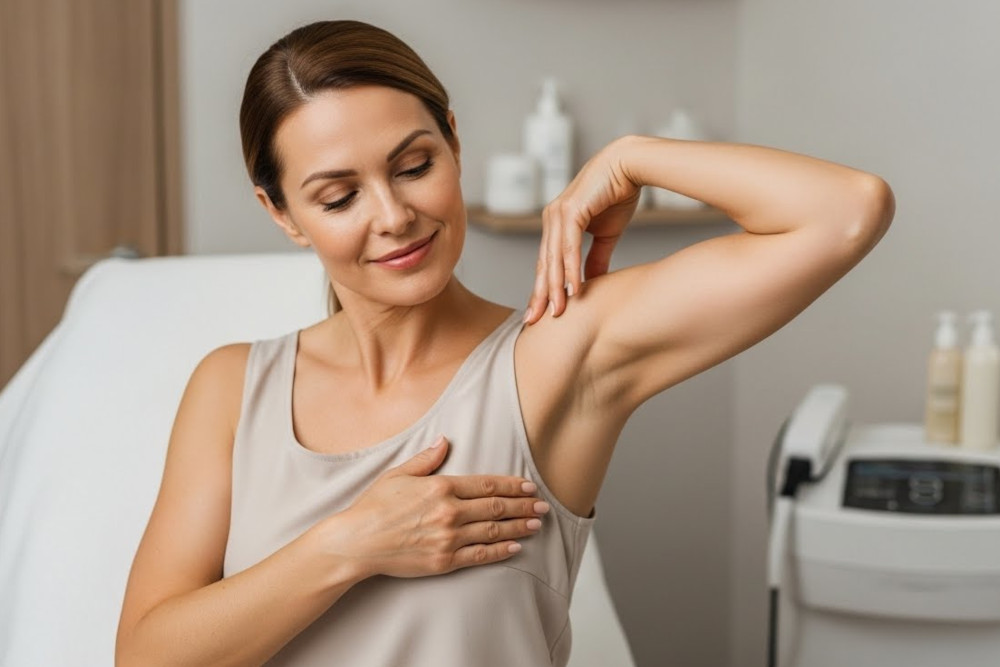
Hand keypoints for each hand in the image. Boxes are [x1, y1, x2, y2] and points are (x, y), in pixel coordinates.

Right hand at [322, 437, 548, 578]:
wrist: (357, 541)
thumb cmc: (374, 506)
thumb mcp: (399, 474)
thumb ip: (427, 459)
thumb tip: (445, 441)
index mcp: (441, 487)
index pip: (487, 485)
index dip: (512, 486)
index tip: (529, 486)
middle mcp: (449, 512)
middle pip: (496, 508)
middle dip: (523, 506)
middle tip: (543, 506)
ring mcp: (448, 538)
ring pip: (492, 531)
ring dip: (518, 527)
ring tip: (536, 525)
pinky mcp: (443, 561)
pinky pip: (479, 556)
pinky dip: (499, 551)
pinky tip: (514, 548)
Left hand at [525, 136, 642, 323]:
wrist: (629, 165)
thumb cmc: (617, 194)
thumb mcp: (605, 234)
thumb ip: (595, 258)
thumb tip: (589, 282)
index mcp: (557, 224)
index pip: (547, 262)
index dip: (543, 288)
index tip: (541, 313)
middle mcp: (552, 219)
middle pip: (544, 264)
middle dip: (539, 294)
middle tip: (535, 321)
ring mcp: (558, 214)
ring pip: (554, 258)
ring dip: (555, 287)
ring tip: (556, 312)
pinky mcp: (570, 210)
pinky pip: (569, 246)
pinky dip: (570, 269)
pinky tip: (572, 288)